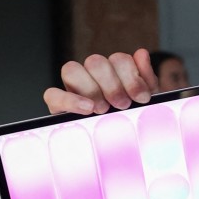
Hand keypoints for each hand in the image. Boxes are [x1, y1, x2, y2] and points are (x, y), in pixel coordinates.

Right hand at [42, 48, 158, 115]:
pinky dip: (69, 99)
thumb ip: (145, 78)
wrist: (127, 143)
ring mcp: (73, 88)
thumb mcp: (146, 101)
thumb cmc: (134, 120)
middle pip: (95, 62)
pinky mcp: (58, 106)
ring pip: (71, 70)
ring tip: (104, 109)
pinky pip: (52, 94)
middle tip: (123, 105)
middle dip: (112, 84)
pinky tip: (87, 109)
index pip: (118, 59)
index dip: (131, 75)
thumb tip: (141, 54)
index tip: (142, 97)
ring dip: (91, 89)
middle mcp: (92, 76)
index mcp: (115, 72)